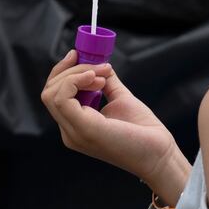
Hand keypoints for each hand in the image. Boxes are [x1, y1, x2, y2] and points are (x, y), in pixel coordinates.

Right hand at [41, 51, 183, 192]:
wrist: (159, 153)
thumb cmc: (143, 130)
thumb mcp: (120, 99)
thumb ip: (106, 82)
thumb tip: (99, 62)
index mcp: (75, 125)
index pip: (53, 95)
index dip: (62, 72)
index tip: (78, 54)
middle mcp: (69, 132)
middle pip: (49, 91)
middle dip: (69, 70)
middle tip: (97, 66)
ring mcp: (74, 133)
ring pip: (52, 93)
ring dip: (75, 74)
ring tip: (101, 76)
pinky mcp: (83, 129)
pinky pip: (62, 98)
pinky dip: (75, 81)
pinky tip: (95, 79)